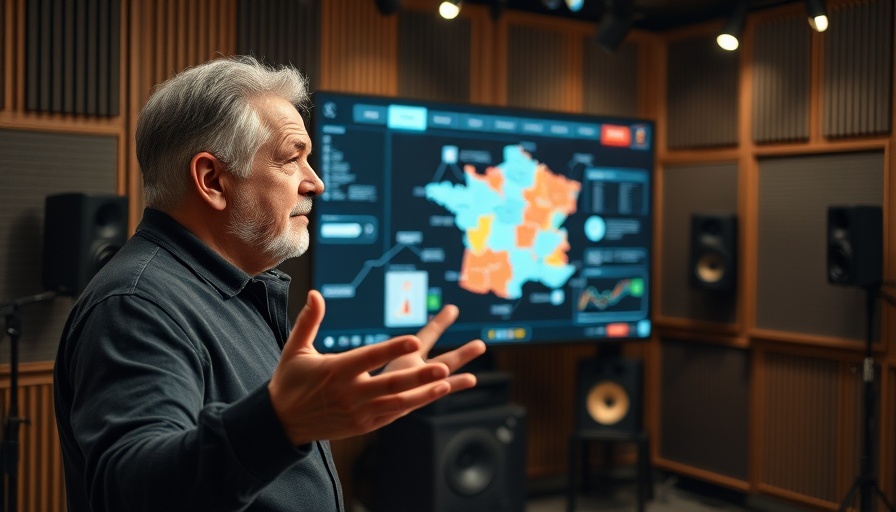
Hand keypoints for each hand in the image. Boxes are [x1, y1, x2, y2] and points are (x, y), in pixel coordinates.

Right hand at [268, 290, 477, 445]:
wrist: (281, 423)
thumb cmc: (290, 381)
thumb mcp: (296, 349)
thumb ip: (310, 321)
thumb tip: (316, 293)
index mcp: (336, 371)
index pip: (369, 358)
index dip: (392, 349)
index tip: (414, 341)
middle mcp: (350, 394)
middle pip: (390, 384)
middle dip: (418, 376)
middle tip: (442, 367)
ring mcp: (360, 412)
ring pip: (398, 402)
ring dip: (424, 393)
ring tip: (446, 382)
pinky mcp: (365, 425)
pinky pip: (394, 414)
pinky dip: (414, 405)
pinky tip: (433, 395)